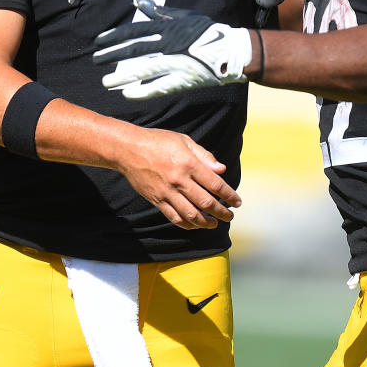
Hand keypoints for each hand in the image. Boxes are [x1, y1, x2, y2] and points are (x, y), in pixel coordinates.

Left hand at [93, 0, 251, 98]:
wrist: (231, 51)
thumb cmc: (205, 31)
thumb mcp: (183, 15)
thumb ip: (158, 10)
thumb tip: (137, 0)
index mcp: (168, 27)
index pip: (134, 32)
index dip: (114, 37)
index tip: (98, 42)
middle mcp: (169, 44)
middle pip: (134, 51)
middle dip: (112, 56)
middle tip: (96, 60)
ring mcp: (176, 63)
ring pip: (143, 70)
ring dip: (122, 77)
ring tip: (106, 82)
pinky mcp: (184, 80)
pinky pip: (160, 87)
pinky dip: (143, 91)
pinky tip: (127, 94)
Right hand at [119, 125, 240, 229]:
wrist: (128, 149)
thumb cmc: (158, 141)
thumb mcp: (184, 141)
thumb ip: (204, 156)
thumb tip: (222, 169)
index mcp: (189, 164)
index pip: (216, 185)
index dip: (229, 195)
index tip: (237, 202)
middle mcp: (180, 180)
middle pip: (206, 202)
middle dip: (221, 212)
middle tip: (230, 216)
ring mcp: (167, 192)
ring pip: (191, 214)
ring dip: (206, 222)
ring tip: (214, 224)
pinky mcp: (157, 200)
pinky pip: (174, 217)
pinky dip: (187, 224)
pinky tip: (195, 225)